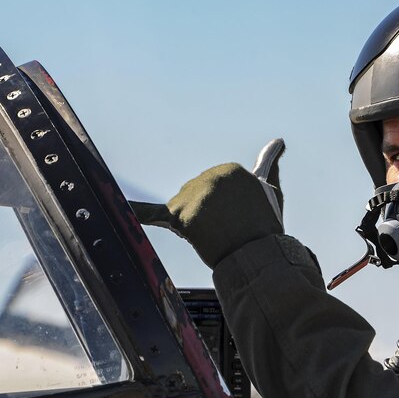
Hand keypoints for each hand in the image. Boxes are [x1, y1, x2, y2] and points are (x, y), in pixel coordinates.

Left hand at [131, 139, 285, 267]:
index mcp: (229, 169)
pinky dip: (136, 210)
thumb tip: (278, 141)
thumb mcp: (271, 191)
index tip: (237, 219)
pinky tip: (120, 207)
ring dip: (193, 226)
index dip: (222, 209)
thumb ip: (270, 164)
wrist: (258, 256)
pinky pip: (151, 212)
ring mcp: (194, 195)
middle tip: (227, 230)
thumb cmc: (266, 226)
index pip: (211, 189)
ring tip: (215, 235)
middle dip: (205, 216)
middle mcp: (209, 177)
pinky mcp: (180, 216)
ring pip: (181, 211)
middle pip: (193, 197)